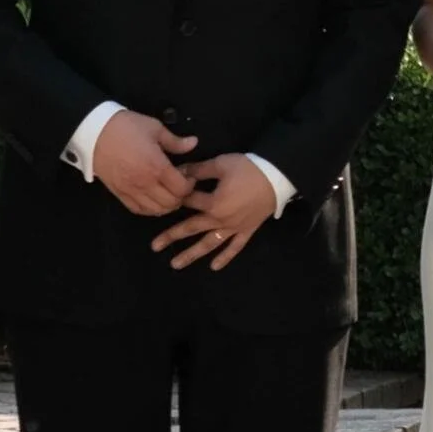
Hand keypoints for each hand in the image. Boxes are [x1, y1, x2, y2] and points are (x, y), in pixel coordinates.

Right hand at [93, 111, 197, 215]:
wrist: (94, 132)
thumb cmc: (126, 127)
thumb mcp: (154, 128)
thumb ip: (175, 141)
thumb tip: (194, 143)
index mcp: (157, 167)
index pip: (182, 189)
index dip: (190, 185)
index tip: (188, 175)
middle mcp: (145, 184)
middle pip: (171, 203)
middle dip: (181, 196)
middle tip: (179, 184)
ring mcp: (131, 191)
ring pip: (156, 210)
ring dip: (166, 205)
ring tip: (167, 192)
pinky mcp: (119, 194)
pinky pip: (138, 210)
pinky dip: (150, 209)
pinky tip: (153, 199)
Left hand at [150, 153, 275, 269]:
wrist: (277, 177)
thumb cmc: (248, 169)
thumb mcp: (221, 164)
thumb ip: (199, 170)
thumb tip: (180, 172)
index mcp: (213, 203)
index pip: (188, 201)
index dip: (177, 196)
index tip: (166, 194)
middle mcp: (220, 220)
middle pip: (191, 228)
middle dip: (171, 236)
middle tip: (154, 246)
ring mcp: (234, 228)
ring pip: (209, 244)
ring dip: (192, 254)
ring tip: (175, 264)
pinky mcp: (247, 231)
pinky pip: (235, 247)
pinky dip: (225, 258)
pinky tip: (213, 267)